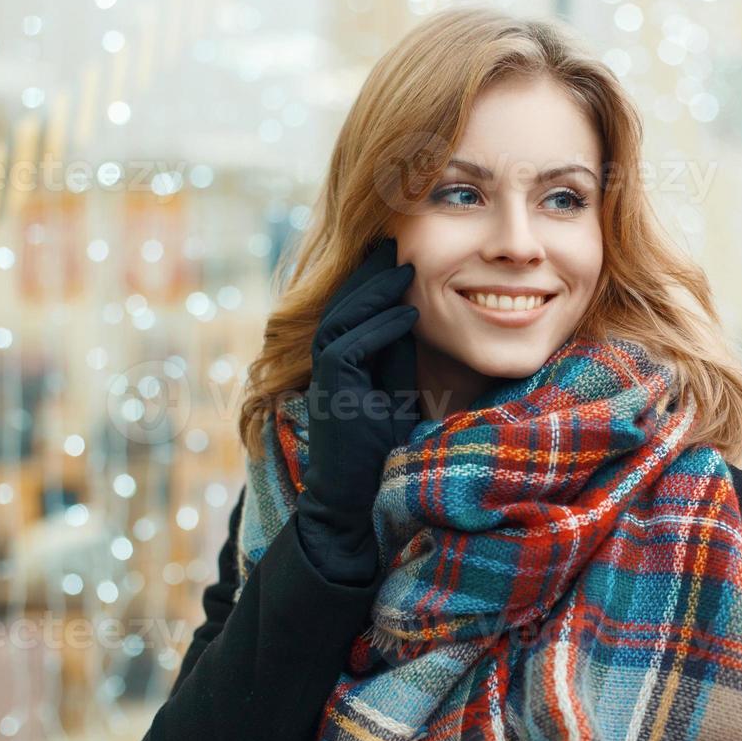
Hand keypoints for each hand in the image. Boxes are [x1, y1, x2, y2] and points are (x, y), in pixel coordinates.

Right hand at [293, 236, 420, 582]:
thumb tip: (415, 315)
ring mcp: (326, 377)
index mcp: (342, 360)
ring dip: (374, 292)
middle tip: (394, 241)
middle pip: (342, 303)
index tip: (400, 252)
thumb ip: (398, 356)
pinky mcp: (331, 392)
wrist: (356, 498)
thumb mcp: (398, 391)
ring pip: (342, 319)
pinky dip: (379, 328)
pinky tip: (408, 312)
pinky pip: (350, 348)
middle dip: (368, 272)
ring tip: (404, 267)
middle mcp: (327, 363)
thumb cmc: (381, 451)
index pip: (354, 309)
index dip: (374, 280)